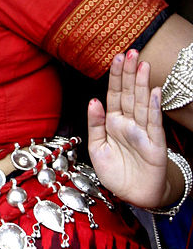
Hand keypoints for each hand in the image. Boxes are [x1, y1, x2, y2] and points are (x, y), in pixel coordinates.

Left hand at [88, 50, 167, 206]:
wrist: (134, 196)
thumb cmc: (116, 172)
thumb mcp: (96, 147)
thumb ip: (94, 123)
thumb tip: (93, 100)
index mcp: (113, 122)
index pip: (114, 94)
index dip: (116, 76)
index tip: (117, 57)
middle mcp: (129, 123)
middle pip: (129, 93)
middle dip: (129, 73)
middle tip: (131, 52)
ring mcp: (142, 131)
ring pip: (142, 103)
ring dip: (142, 84)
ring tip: (143, 64)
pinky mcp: (155, 144)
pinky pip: (153, 123)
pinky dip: (154, 107)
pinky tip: (154, 92)